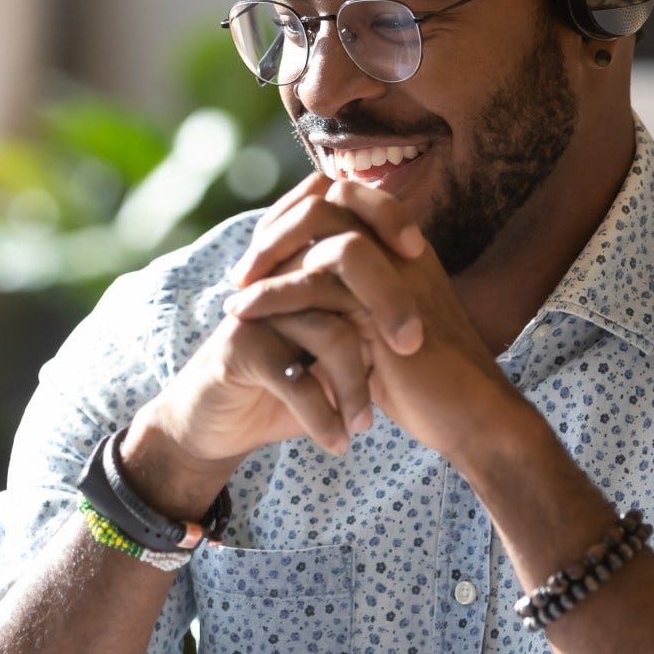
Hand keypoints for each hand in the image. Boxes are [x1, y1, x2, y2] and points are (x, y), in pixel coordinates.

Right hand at [127, 176, 425, 483]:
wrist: (219, 424)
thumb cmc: (287, 382)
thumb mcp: (332, 349)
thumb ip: (366, 318)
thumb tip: (434, 305)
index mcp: (302, 263)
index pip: (346, 210)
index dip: (386, 217)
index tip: (421, 255)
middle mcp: (278, 276)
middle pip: (342, 260)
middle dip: (388, 304)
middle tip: (411, 347)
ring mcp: (257, 309)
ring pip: (328, 331)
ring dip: (355, 385)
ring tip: (366, 425)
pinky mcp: (238, 348)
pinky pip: (295, 378)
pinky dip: (323, 416)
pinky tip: (337, 442)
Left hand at [223, 175, 511, 460]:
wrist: (468, 417)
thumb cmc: (424, 380)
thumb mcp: (380, 327)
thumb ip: (351, 297)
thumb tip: (301, 282)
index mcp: (404, 247)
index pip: (343, 196)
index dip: (296, 214)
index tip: (262, 252)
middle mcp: (401, 248)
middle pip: (329, 199)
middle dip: (277, 228)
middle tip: (243, 270)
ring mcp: (396, 271)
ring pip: (321, 232)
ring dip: (268, 256)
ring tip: (235, 290)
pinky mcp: (384, 306)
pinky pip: (316, 282)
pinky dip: (272, 294)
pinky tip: (243, 313)